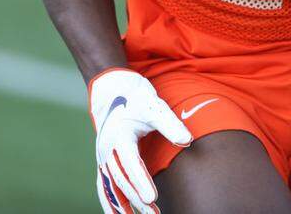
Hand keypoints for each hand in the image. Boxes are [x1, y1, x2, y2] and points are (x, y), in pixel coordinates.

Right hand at [88, 68, 191, 213]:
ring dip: (123, 206)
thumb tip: (187, 140)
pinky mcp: (103, 162)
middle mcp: (107, 149)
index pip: (130, 164)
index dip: (140, 181)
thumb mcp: (154, 106)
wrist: (113, 89)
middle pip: (121, 180)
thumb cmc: (137, 98)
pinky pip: (104, 187)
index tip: (151, 198)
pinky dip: (110, 203)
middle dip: (136, 199)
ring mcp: (102, 157)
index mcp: (119, 136)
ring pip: (111, 187)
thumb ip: (170, 124)